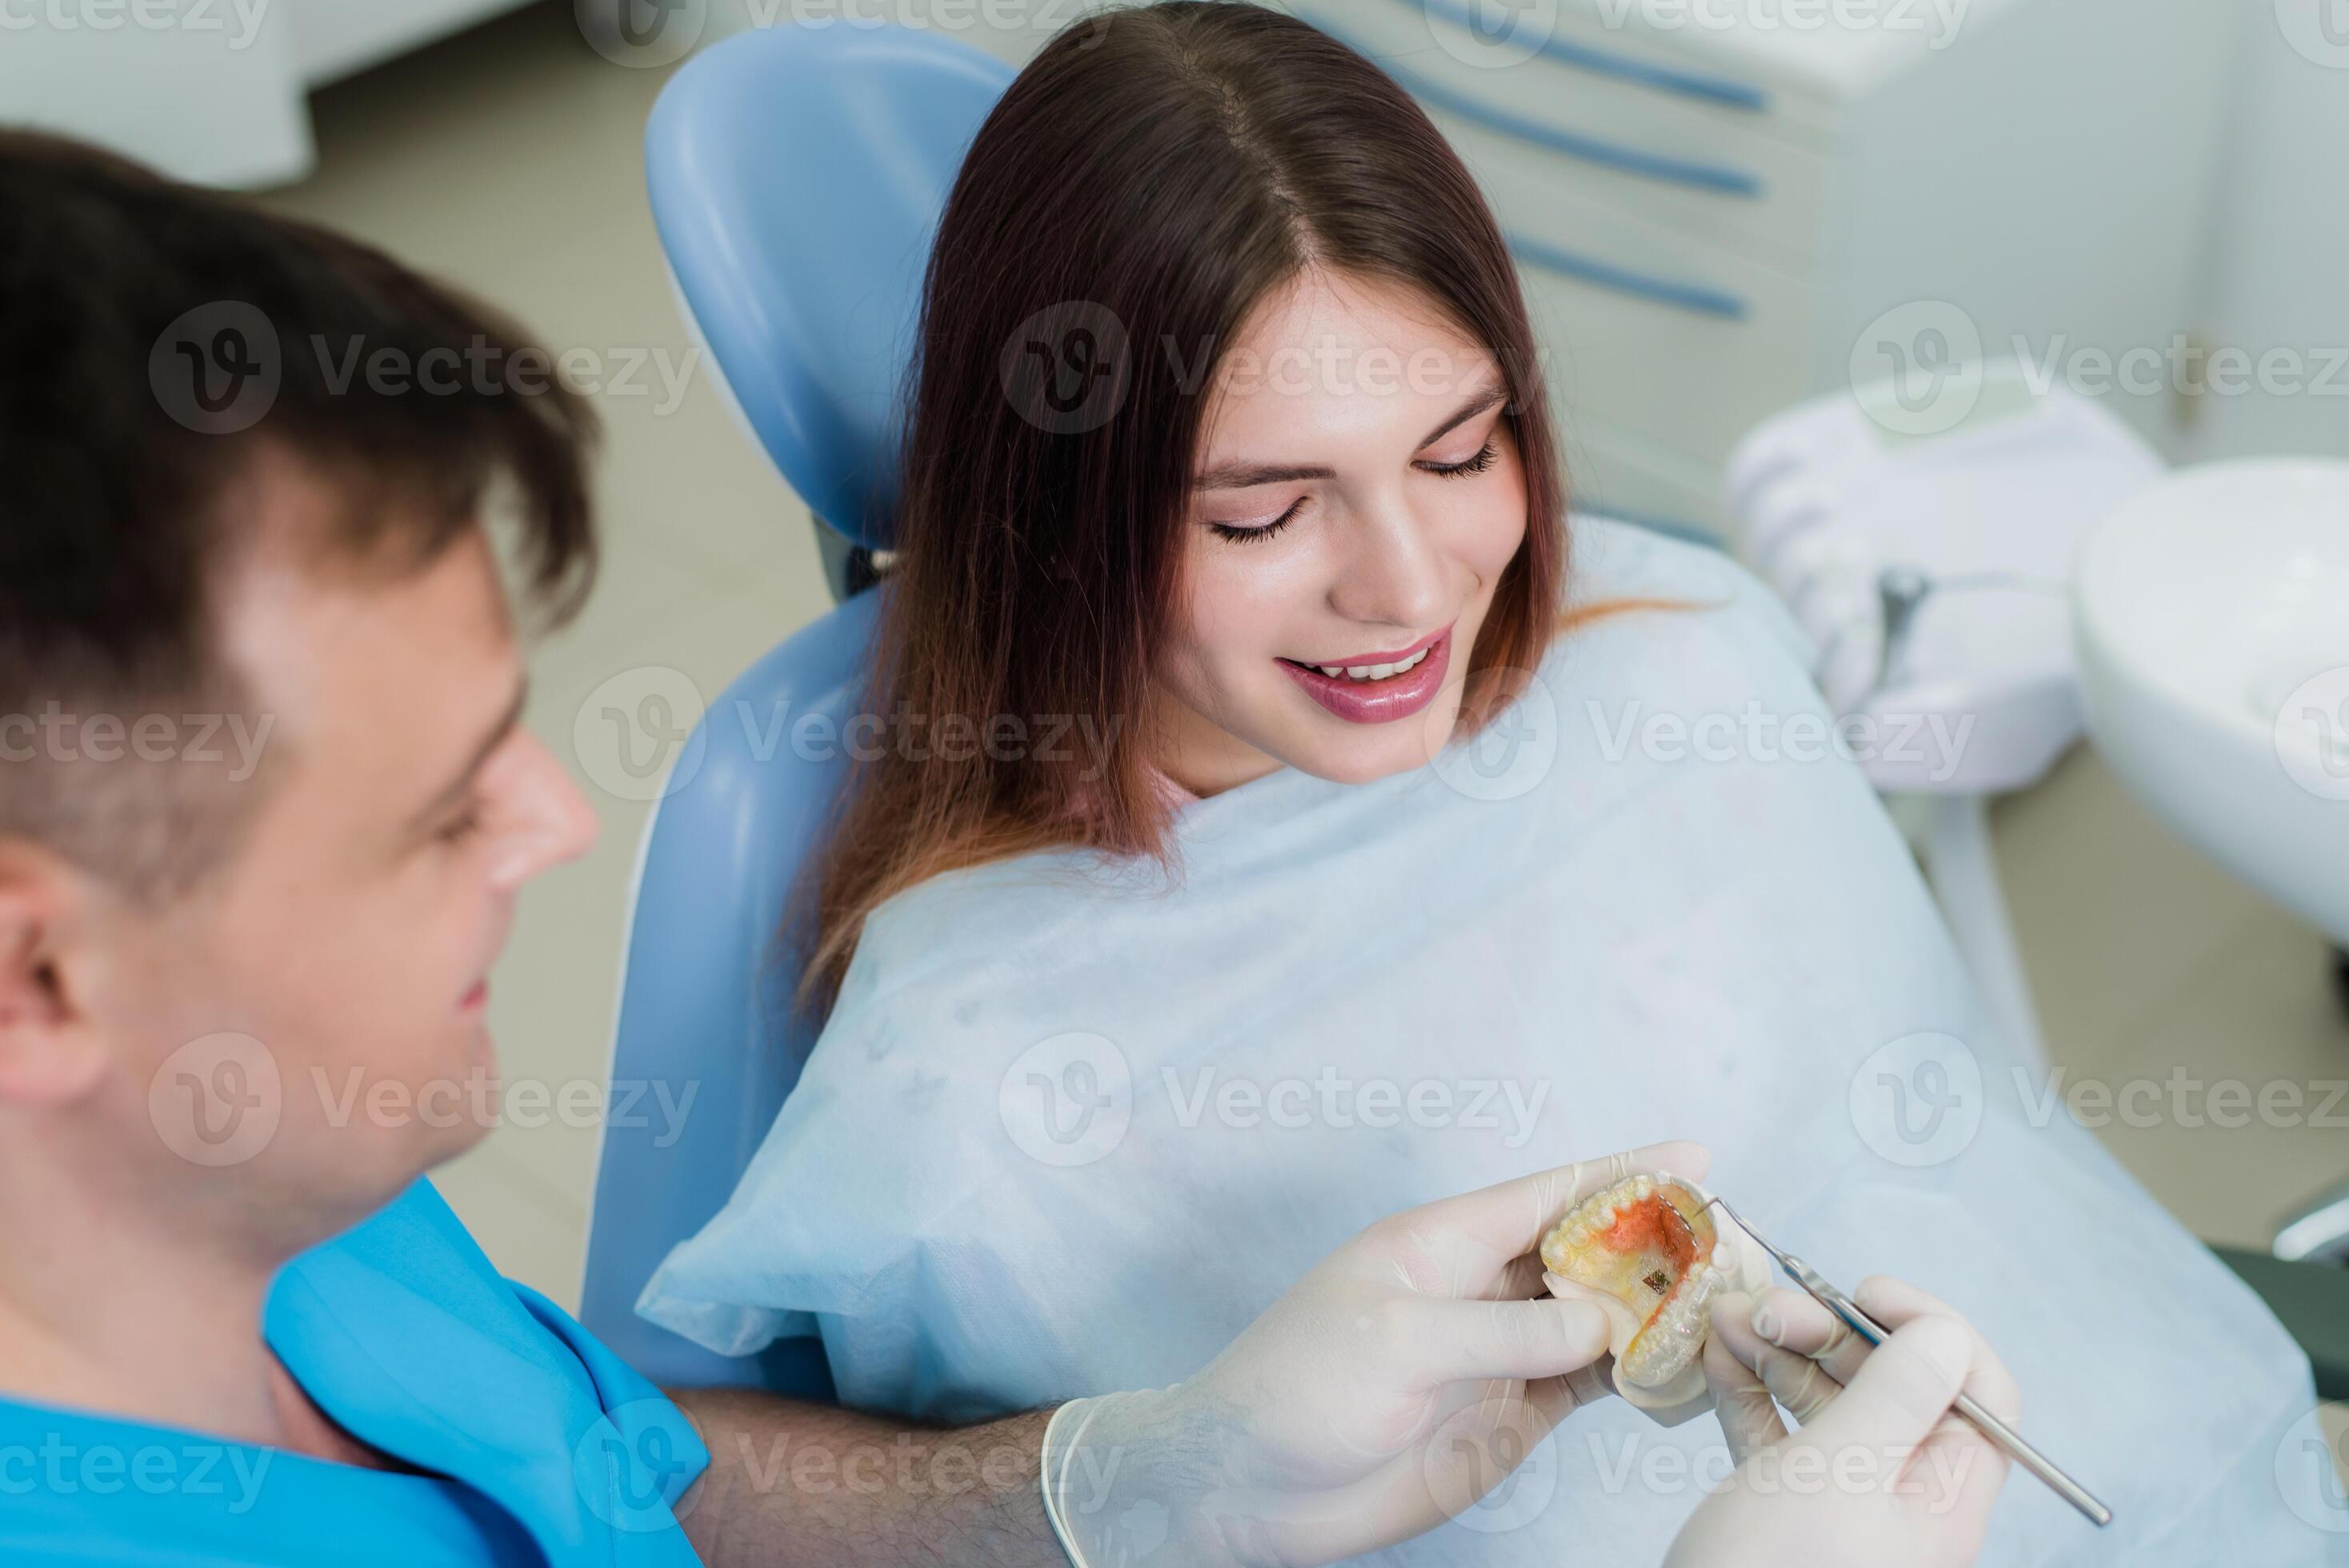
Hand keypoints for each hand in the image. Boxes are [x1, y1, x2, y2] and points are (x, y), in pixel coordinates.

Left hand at [1049, 1141, 1708, 1567]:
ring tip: (1730, 1306)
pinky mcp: (1506, 1417)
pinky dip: (1634, 1378)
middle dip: (1657, 1245)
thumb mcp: (1401, 1344)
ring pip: (1595, 1320)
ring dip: (1655, 1313)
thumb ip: (1506, 1331)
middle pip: (1585, 1252)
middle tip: (1735, 1246)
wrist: (1247, 1487)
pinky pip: (1585, 1386)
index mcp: (1442, 1243)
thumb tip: (1601, 1325)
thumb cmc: (1296, 1389)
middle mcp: (1477, 1289)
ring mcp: (1496, 1354)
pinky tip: (1681, 1371)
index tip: (1694, 1155)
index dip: (1623, 1172)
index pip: (1550, 1193)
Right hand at [1665, 1275, 2016, 1567]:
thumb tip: (1947, 1333)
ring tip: (1724, 1319)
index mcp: (1944, 1496)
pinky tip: (1716, 1358)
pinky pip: (1782, 1434)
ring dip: (1779, 1349)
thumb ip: (1896, 1395)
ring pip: (1829, 1403)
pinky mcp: (1788, 1513)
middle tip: (1765, 1306)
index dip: (1929, 1329)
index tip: (1862, 1294)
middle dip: (1829, 1331)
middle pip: (1893, 1385)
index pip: (1976, 1391)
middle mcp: (1904, 1500)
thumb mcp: (1841, 1475)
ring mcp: (1845, 1508)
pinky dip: (1752, 1389)